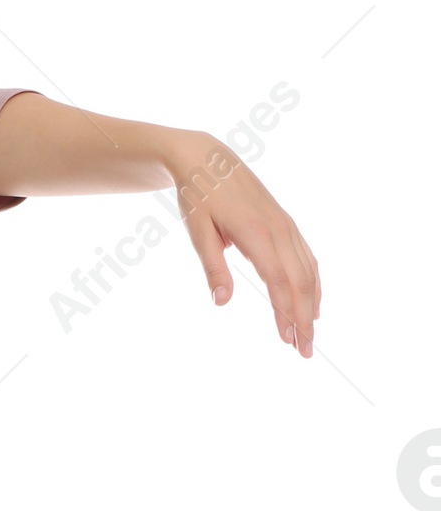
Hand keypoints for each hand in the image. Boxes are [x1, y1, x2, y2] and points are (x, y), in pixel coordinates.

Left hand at [167, 133, 320, 356]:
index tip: (288, 341)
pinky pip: (306, 257)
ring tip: (308, 334)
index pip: (279, 282)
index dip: (286, 313)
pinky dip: (312, 282)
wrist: (208, 159)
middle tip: (304, 351)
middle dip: (304, 319)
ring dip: (311, 304)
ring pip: (308, 270)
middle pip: (300, 282)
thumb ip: (212, 267)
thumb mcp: (198, 233)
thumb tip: (221, 302)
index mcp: (257, 234)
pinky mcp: (285, 224)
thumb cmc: (199, 196)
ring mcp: (285, 226)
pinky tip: (312, 301)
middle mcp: (279, 230)